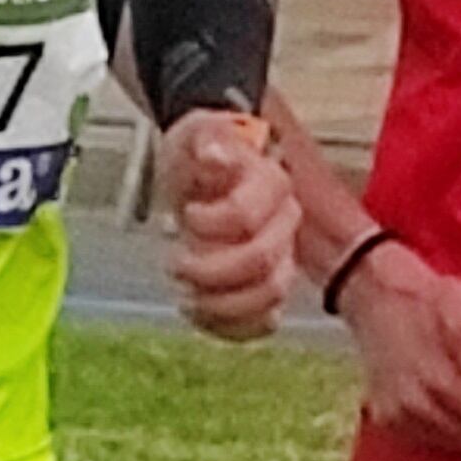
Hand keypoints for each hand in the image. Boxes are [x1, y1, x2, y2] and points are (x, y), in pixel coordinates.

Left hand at [160, 109, 295, 342]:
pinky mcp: (267, 291)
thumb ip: (207, 137)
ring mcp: (281, 260)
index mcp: (271, 183)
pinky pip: (261, 324)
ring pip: (269, 299)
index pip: (247, 217)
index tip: (187, 214)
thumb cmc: (199, 154)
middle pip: (263, 263)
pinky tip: (198, 312)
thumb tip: (214, 153)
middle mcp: (285, 224)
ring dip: (219, 304)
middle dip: (211, 270)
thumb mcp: (194, 133)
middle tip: (175, 262)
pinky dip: (228, 327)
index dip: (211, 224)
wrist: (202, 174)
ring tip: (184, 294)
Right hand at [342, 246, 460, 453]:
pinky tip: (434, 395)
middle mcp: (417, 405)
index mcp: (441, 378)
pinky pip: (427, 439)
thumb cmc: (425, 297)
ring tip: (452, 384)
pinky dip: (438, 424)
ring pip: (452, 443)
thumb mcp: (459, 300)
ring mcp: (398, 415)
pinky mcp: (384, 419)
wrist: (373, 295)